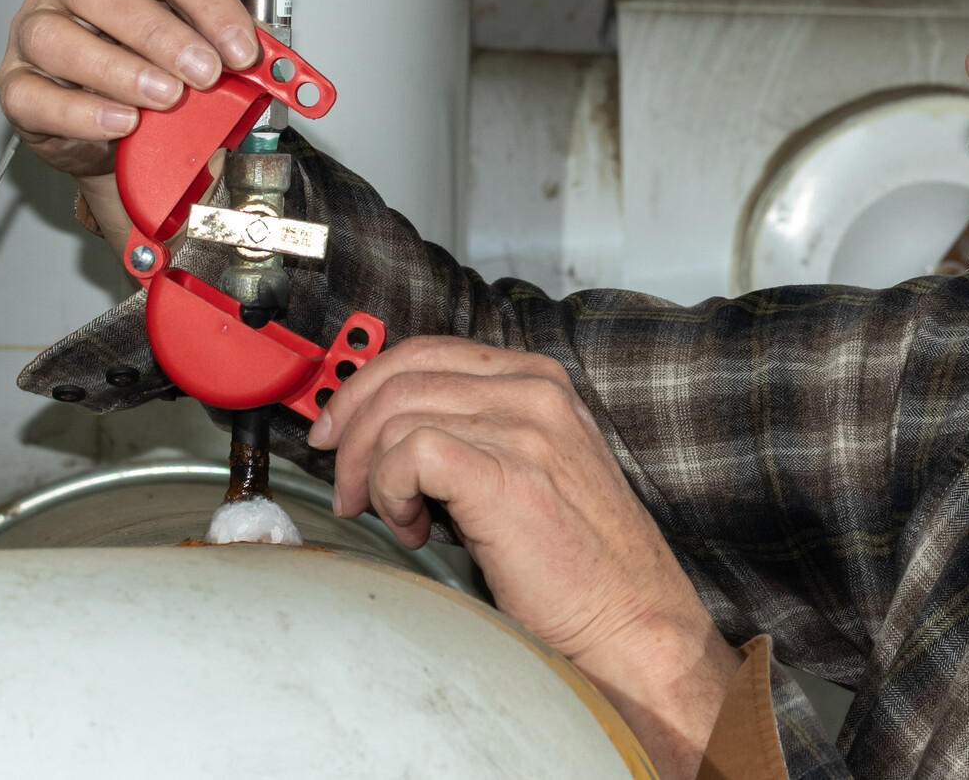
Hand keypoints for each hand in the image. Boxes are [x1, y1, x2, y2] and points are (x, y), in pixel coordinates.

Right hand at [0, 0, 258, 177]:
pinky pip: (36, 94)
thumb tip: (263, 56)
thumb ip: (222, 35)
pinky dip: (83, 113)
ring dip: (120, 70)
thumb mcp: (194, 29)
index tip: (241, 44)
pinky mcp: (13, 81)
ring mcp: (31, 24)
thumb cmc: (151, 50)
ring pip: (58, 37)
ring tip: (167, 98)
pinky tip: (122, 122)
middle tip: (205, 72)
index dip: (206, 1)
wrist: (113, 114)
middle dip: (160, 33)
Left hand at [308, 336, 741, 779]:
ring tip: (399, 519)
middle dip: (351, 429)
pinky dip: (392, 491)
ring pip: (397, 414)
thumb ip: (476, 432)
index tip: (338, 428)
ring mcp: (522, 428)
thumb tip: (387, 432)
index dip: (365, 387)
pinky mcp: (504, 474)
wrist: (629, 617)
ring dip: (374, 472)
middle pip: (401, 375)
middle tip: (346, 484)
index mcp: (539, 382)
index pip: (426, 351)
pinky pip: (409, 453)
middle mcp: (532, 393)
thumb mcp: (533, 468)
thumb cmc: (580, 561)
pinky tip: (415, 528)